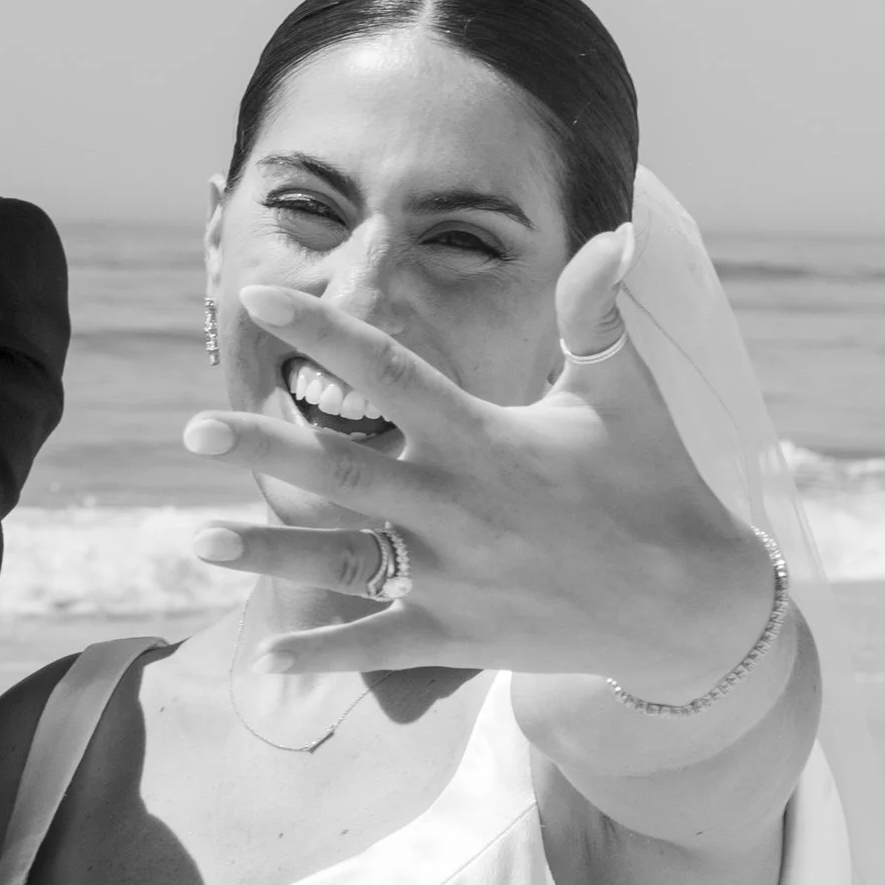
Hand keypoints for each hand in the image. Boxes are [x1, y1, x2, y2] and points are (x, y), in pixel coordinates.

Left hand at [182, 232, 775, 697]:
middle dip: (262, 448)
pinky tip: (266, 654)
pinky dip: (324, 654)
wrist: (693, 606)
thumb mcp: (623, 391)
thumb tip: (616, 230)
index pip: (388, 371)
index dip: (323, 331)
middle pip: (341, 469)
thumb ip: (598, 312)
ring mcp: (454, 577)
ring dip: (266, 553)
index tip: (260, 299)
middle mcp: (457, 506)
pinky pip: (379, 644)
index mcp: (484, 437)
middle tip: (191, 431)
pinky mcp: (461, 636)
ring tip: (194, 540)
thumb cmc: (654, 482)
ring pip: (342, 561)